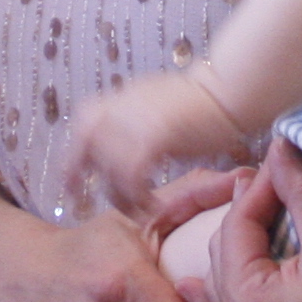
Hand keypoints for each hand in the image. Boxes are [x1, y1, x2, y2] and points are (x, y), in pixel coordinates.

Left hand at [57, 72, 247, 223]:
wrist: (230, 90)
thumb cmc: (205, 105)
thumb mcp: (158, 106)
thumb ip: (137, 120)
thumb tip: (125, 143)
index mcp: (122, 98)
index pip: (84, 123)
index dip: (72, 154)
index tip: (71, 181)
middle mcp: (122, 105)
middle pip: (85, 141)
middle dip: (78, 172)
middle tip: (80, 199)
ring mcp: (135, 118)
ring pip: (111, 166)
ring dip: (122, 196)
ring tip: (139, 211)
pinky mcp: (154, 134)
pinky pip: (133, 175)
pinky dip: (139, 197)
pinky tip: (153, 206)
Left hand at [207, 142, 301, 301]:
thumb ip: (301, 190)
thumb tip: (281, 146)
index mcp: (244, 301)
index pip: (234, 224)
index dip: (259, 187)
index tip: (282, 164)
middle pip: (225, 259)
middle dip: (247, 219)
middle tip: (276, 189)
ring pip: (229, 295)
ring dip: (242, 259)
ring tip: (263, 229)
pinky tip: (248, 291)